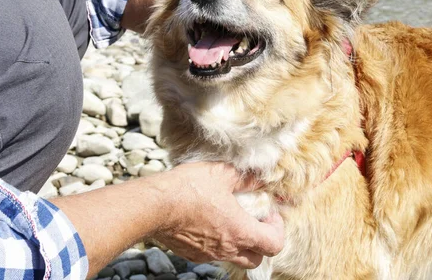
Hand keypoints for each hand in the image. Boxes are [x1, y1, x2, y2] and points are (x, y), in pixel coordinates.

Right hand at [153, 162, 283, 268]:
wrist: (154, 206)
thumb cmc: (188, 188)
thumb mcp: (222, 174)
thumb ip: (245, 178)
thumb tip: (259, 178)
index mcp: (240, 231)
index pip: (274, 245)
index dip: (277, 229)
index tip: (268, 213)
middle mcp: (227, 249)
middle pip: (257, 258)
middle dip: (261, 240)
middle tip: (254, 219)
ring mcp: (209, 255)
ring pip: (235, 257)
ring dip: (239, 242)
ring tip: (230, 218)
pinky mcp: (192, 254)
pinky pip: (213, 254)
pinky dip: (218, 242)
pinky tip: (208, 221)